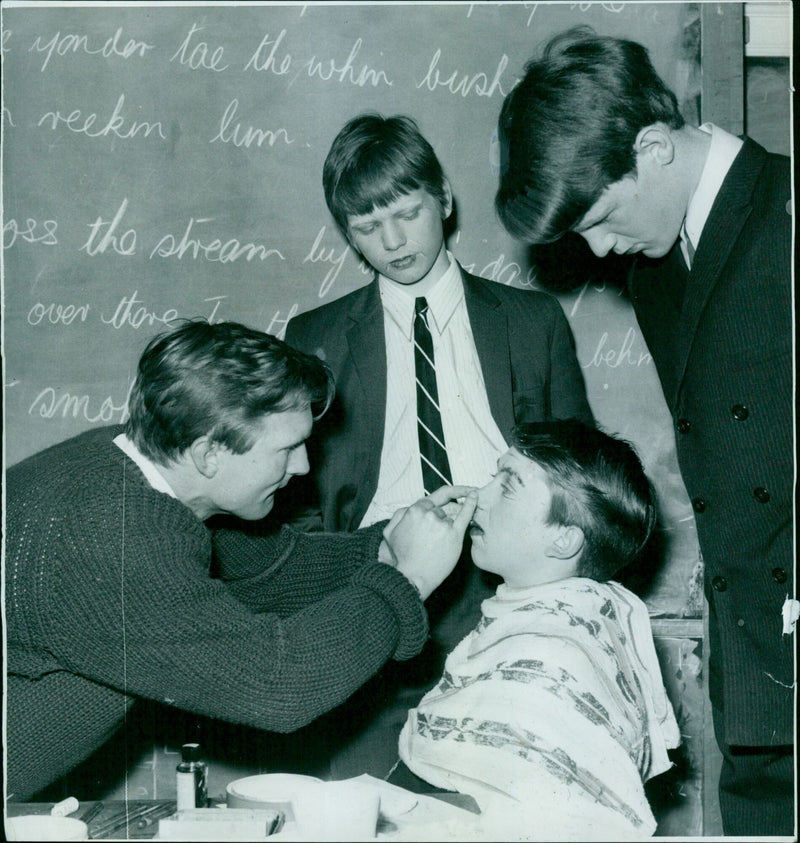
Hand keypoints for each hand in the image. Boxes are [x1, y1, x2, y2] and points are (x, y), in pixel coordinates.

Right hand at [383, 485, 476, 599]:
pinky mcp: (455, 535)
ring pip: (450, 517)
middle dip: (438, 521)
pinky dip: (471, 503)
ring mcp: (443, 524)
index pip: (429, 503)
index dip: (432, 509)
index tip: (439, 507)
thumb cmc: (400, 557)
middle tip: (434, 537)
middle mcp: (429, 515)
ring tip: (439, 543)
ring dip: (446, 527)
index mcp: (414, 511)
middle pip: (440, 511)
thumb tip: (412, 509)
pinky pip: (465, 514)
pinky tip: (474, 494)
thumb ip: (400, 515)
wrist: (411, 577)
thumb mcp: (389, 532)